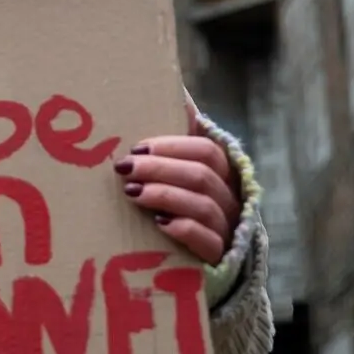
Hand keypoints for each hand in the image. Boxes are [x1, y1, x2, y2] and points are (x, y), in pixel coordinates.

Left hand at [113, 96, 239, 265]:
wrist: (202, 265)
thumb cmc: (185, 206)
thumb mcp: (184, 171)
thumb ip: (182, 134)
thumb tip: (176, 88)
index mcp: (221, 172)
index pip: (205, 149)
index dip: (172, 146)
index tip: (137, 147)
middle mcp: (229, 198)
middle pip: (202, 174)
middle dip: (161, 167)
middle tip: (125, 167)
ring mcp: (227, 228)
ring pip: (203, 205)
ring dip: (165, 195)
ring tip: (133, 192)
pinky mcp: (219, 258)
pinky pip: (208, 241)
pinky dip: (184, 229)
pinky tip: (159, 224)